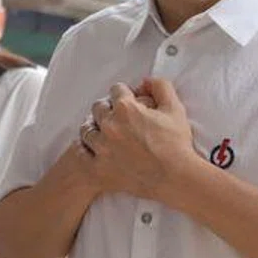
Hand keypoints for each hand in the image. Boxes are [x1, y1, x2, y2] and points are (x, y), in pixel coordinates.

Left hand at [78, 79, 200, 199]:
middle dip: (108, 109)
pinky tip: (94, 149)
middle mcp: (110, 125)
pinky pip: (81, 154)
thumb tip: (146, 81)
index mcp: (126, 108)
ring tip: (106, 133)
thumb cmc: (176, 144)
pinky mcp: (99, 168)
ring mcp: (102, 147)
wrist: (175, 177)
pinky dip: (85, 150)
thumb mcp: (174, 108)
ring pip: (87, 129)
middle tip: (118, 117)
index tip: (130, 101)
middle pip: (98, 107)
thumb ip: (160, 87)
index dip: (125, 94)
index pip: (116, 90)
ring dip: (95, 128)